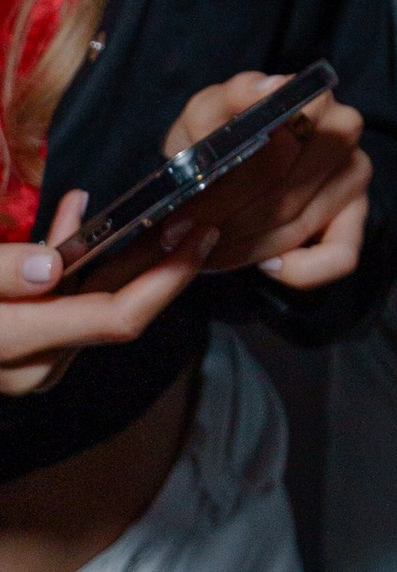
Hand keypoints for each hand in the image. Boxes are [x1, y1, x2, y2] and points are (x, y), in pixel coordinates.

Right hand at [0, 195, 206, 402]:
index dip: (166, 279)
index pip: (115, 318)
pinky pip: (62, 302)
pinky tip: (74, 213)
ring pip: (89, 300)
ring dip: (118, 254)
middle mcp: (33, 363)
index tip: (202, 237)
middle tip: (192, 218)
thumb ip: (0, 272)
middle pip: (114, 309)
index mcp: (16, 342)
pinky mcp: (23, 346)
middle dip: (156, 264)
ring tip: (151, 208)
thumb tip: (51, 267)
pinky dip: (71, 259)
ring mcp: (30, 360)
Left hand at [152, 73, 372, 290]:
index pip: (276, 153)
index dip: (225, 192)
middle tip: (187, 241)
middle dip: (228, 224)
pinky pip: (340, 256)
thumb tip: (270, 88)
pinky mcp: (359, 213)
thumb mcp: (206, 115)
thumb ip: (227, 97)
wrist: (234, 163)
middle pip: (284, 193)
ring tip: (209, 254)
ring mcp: (355, 172)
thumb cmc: (218, 137)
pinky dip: (299, 270)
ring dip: (249, 250)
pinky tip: (268, 265)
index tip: (183, 215)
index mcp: (309, 97)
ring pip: (300, 226)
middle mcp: (344, 129)